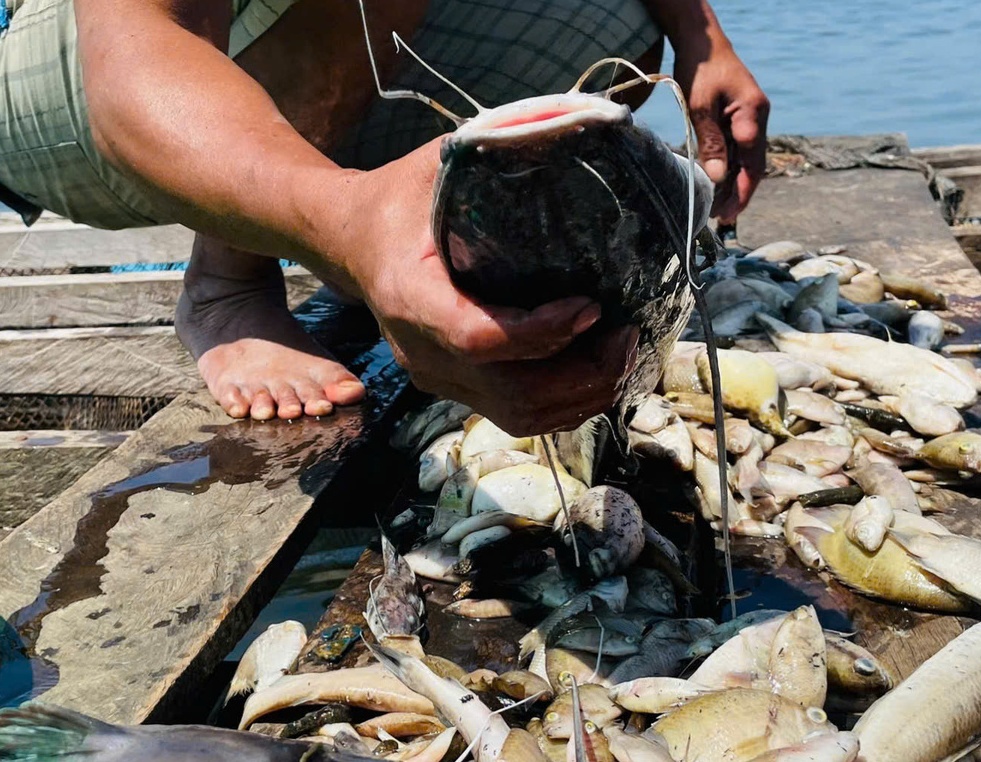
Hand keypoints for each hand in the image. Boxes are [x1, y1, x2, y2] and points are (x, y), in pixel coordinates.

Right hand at [327, 142, 636, 433]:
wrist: (354, 240)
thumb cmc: (402, 198)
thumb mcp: (438, 162)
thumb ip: (494, 149)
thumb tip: (573, 128)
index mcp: (410, 295)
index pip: (477, 337)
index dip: (539, 332)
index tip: (590, 306)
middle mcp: (419, 351)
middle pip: (511, 392)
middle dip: (581, 373)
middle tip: (627, 334)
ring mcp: (437, 378)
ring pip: (520, 414)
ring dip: (582, 395)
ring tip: (622, 352)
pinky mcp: (456, 388)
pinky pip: (517, 414)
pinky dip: (567, 402)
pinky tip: (599, 369)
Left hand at [675, 39, 768, 221]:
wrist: (703, 44)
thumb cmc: (701, 69)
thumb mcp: (701, 107)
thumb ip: (711, 142)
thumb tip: (719, 177)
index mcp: (753, 112)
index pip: (752, 160)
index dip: (741, 189)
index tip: (726, 212)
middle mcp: (759, 118)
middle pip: (755, 165)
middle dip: (741, 194)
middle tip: (724, 219)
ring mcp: (753, 119)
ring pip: (748, 160)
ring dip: (735, 184)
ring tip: (719, 209)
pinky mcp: (743, 120)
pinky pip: (741, 150)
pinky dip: (731, 169)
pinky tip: (719, 185)